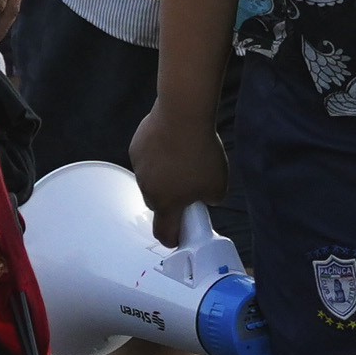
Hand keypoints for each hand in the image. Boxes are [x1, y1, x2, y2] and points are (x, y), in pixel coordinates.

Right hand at [127, 100, 230, 236]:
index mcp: (166, 204)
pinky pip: (147, 158)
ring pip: (151, 179)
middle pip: (157, 204)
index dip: (172, 238)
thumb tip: (204, 197)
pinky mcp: (136, 146)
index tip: (179, 236)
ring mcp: (139, 167)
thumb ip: (210, 199)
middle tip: (188, 187)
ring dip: (163, 175)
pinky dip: (157, 155)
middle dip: (170, 201)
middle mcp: (147, 189)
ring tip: (183, 157)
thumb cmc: (200, 153)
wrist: (182, 116)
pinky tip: (172, 142)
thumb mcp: (218, 185)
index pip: (164, 233)